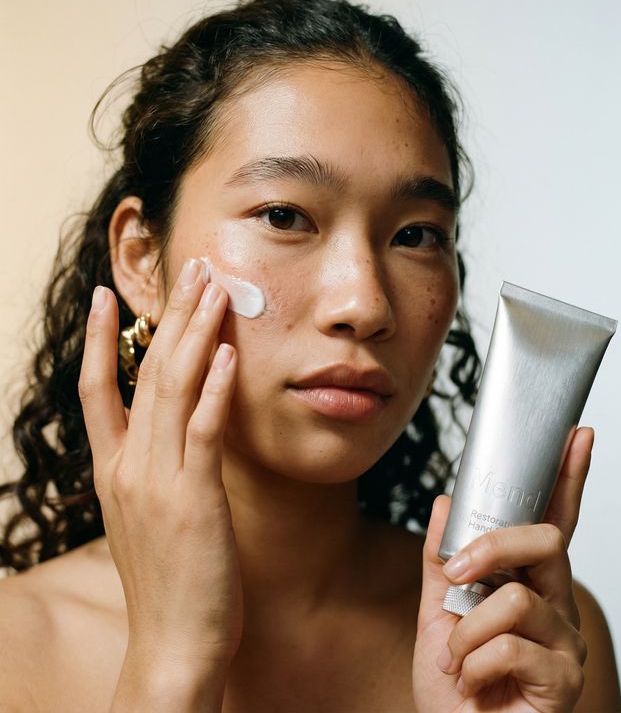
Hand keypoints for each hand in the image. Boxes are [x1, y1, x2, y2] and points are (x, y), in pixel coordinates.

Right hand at [79, 258, 242, 675]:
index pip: (99, 390)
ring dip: (195, 333)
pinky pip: (203, 432)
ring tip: (214, 288)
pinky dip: (214, 390)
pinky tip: (226, 353)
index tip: (109, 298)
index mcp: (114, 471)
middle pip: (145, 373)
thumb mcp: (148, 518)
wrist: (173, 646)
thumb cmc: (170, 582)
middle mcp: (129, 467)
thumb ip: (153, 471)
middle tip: (192, 268)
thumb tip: (171, 435)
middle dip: (170, 316)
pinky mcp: (193, 499)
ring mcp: (158, 481)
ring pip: (173, 389)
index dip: (102, 341)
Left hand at [413, 427, 592, 711]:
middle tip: (456, 577)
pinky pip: (511, 645)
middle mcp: (556, 605)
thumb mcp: (436, 613)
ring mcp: (564, 642)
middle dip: (492, 548)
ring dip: (468, 628)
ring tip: (459, 658)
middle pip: (546, 540)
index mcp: (529, 583)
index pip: (554, 520)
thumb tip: (444, 502)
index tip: (577, 436)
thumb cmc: (455, 684)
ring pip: (518, 597)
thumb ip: (442, 560)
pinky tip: (475, 683)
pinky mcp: (562, 679)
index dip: (568, 477)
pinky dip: (474, 662)